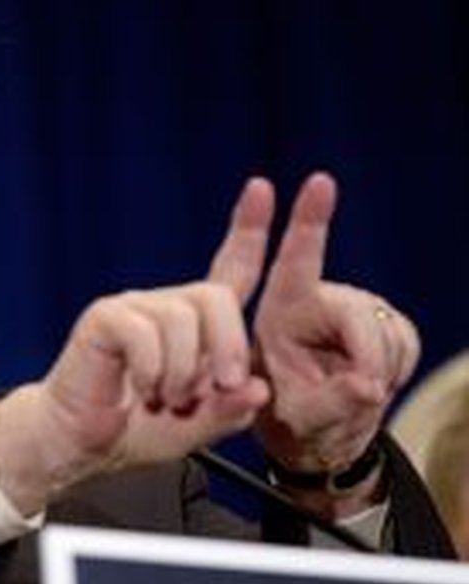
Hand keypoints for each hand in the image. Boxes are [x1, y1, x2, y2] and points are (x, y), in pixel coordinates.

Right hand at [0, 179, 275, 514]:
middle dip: (230, 343)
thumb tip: (258, 389)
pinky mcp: (104, 319)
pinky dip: (152, 368)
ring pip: (181, 316)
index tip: (263, 187)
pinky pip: (143, 331)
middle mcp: (164, 308)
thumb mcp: (195, 429)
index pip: (229, 270)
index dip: (249, 230)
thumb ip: (228, 412)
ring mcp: (132, 309)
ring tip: (168, 399)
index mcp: (193, 327)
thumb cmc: (131, 430)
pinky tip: (143, 388)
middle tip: (224, 385)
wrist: (74, 442)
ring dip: (184, 369)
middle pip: (214, 295)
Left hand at [252, 173, 419, 476]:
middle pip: (357, 311)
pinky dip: (396, 367)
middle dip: (369, 354)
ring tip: (350, 388)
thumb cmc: (290, 418)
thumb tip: (368, 384)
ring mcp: (348, 304)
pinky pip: (405, 338)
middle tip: (368, 392)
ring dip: (380, 367)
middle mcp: (311, 298)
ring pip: (386, 328)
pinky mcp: (379, 316)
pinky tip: (369, 378)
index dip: (306, 222)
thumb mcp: (300, 419)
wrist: (317, 431)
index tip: (320, 181)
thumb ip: (331, 403)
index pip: (293, 263)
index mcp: (277, 313)